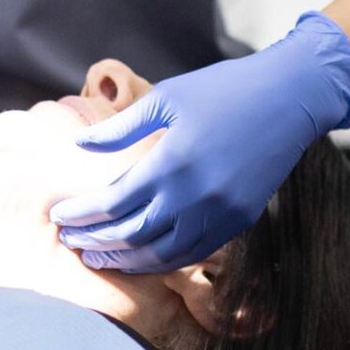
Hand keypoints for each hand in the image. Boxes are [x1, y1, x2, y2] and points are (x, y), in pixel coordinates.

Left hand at [49, 12, 349, 271]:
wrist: (290, 97)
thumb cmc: (224, 89)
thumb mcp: (167, 98)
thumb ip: (120, 128)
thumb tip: (78, 145)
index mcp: (173, 162)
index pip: (114, 202)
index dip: (82, 213)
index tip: (59, 215)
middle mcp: (196, 195)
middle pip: (133, 235)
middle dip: (97, 241)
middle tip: (70, 241)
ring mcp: (221, 212)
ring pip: (163, 254)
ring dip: (126, 260)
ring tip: (99, 256)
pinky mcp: (239, 219)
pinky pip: (194, 252)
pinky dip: (163, 259)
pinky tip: (143, 256)